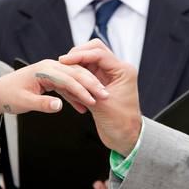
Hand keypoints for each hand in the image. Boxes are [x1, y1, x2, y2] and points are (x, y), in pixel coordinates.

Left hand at [0, 59, 107, 116]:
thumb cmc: (7, 95)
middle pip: (76, 74)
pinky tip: (85, 106)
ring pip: (75, 79)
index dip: (83, 90)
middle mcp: (50, 67)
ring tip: (100, 100)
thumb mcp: (24, 102)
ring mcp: (51, 72)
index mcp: (44, 69)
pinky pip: (68, 86)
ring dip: (87, 89)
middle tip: (105, 95)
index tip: (95, 99)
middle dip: (92, 85)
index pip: (69, 78)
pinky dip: (76, 95)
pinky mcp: (51, 79)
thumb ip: (42, 104)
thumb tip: (59, 106)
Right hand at [60, 40, 141, 154]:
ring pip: (90, 59)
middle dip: (78, 54)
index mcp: (123, 70)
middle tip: (63, 62)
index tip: (63, 60)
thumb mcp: (101, 104)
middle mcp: (118, 69)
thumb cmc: (119, 123)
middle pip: (95, 50)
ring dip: (77, 63)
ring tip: (63, 71)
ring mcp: (110, 75)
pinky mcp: (103, 82)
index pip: (99, 53)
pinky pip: (88, 70)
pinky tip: (68, 79)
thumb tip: (68, 75)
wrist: (125, 138)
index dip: (79, 55)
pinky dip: (78, 72)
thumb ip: (86, 87)